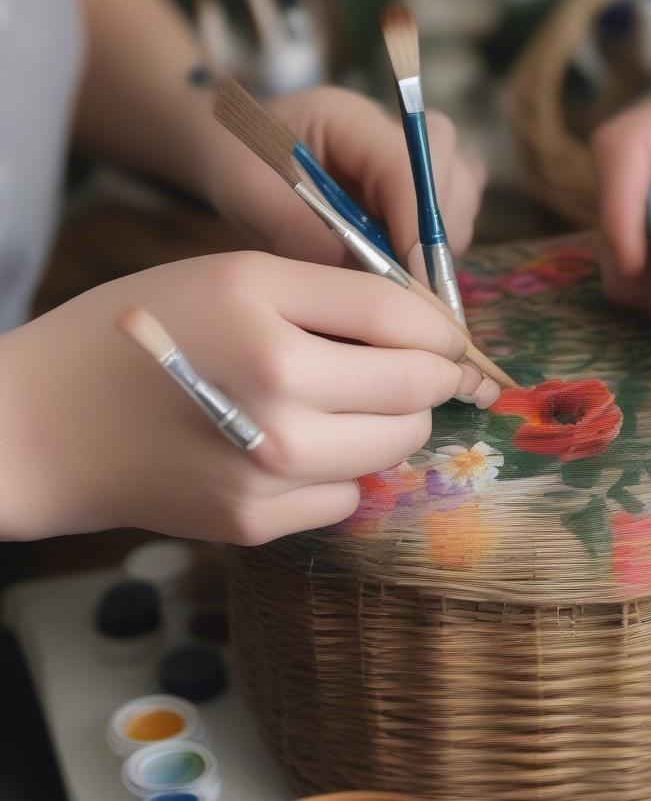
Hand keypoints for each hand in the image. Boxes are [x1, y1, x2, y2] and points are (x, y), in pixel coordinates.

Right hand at [0, 252, 488, 543]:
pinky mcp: (256, 523)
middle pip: (414, 394)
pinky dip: (344, 470)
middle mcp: (273, 398)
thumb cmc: (143, 331)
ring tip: (351, 402)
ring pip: (396, 449)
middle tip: (408, 368)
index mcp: (265, 318)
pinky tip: (302, 447)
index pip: (401, 322)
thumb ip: (337, 294)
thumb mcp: (236, 278)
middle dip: (429, 378)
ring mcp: (267, 471)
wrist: (49, 425)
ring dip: (394, 424)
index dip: (443, 328)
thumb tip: (432, 330)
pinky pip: (350, 495)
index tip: (451, 336)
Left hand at [206, 86, 486, 275]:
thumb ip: (302, 234)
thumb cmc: (242, 167)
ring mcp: (420, 153)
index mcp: (347, 116)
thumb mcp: (251, 198)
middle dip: (431, 238)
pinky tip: (396, 264)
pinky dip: (436, 251)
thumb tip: (362, 281)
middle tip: (395, 283)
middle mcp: (396, 127)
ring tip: (386, 270)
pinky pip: (459, 218)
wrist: (243, 155)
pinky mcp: (432, 182)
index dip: (416, 226)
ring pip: (463, 200)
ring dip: (436, 247)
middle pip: (450, 176)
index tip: (415, 282)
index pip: (405, 164)